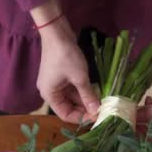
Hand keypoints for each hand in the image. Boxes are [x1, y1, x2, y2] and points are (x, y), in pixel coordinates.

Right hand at [30, 0, 99, 122]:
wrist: (57, 34)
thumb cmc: (65, 57)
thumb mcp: (79, 78)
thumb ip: (88, 96)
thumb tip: (97, 112)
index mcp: (50, 95)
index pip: (65, 115)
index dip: (81, 118)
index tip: (97, 116)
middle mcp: (50, 92)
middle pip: (69, 107)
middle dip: (85, 108)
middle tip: (102, 108)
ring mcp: (55, 84)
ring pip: (72, 97)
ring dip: (86, 99)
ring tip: (101, 100)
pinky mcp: (61, 76)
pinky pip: (72, 88)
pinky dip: (83, 90)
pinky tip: (95, 90)